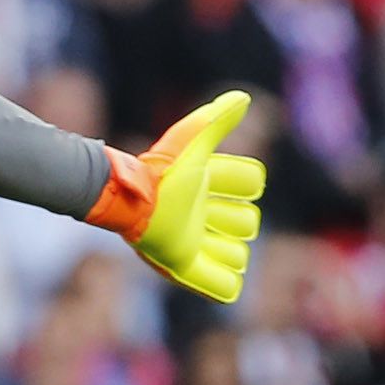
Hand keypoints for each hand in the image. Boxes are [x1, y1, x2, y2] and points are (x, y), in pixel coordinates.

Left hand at [87, 91, 265, 303]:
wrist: (132, 202)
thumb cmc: (163, 172)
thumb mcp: (192, 140)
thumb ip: (217, 119)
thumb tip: (245, 99)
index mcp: (210, 184)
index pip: (252, 184)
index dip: (243, 181)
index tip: (214, 177)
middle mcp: (206, 215)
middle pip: (249, 222)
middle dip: (236, 217)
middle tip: (208, 212)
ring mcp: (197, 243)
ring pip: (239, 253)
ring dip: (231, 248)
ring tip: (208, 240)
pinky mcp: (185, 266)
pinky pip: (222, 285)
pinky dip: (226, 283)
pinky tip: (226, 275)